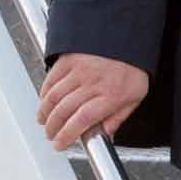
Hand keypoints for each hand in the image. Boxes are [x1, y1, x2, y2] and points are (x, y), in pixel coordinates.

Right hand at [36, 53, 151, 150]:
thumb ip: (118, 117)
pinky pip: (51, 79)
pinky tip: (44, 101)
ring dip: (45, 113)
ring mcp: (79, 69)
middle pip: (64, 111)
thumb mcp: (135, 96)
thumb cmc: (133, 66)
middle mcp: (93, 82)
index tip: (60, 144)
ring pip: (54, 96)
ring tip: (44, 122)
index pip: (82, 120)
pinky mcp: (69, 58)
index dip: (67, 135)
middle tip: (52, 136)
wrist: (128, 35)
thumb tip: (105, 136)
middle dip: (53, 128)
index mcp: (111, 95)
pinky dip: (44, 93)